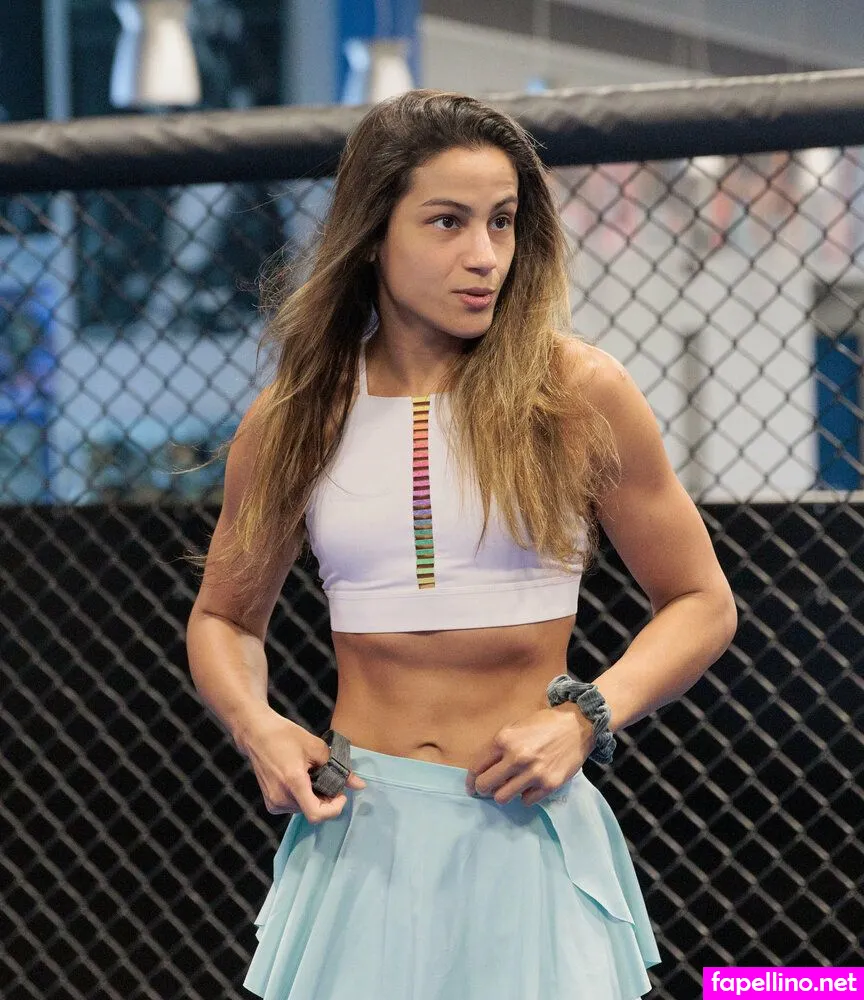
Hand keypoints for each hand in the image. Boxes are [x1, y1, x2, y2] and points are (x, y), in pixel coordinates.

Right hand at [238, 708, 366, 823]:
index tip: (341, 794)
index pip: (316, 814)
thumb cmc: (284, 735)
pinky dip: (302, 797)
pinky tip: (300, 778)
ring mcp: (273, 802)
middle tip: (327, 777)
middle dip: (326, 798)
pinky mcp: (270, 802)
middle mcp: (281, 797)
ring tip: (310, 773)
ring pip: (304, 809)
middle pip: (313, 811)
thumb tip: (359, 784)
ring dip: (314, 796)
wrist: (256, 733)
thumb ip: (339, 768)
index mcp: (293, 782)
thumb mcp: (316, 747)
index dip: (334, 809)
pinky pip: (294, 806)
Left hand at [465, 705, 594, 806]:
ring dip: (503, 794)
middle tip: (486, 790)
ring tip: (509, 787)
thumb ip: (499, 746)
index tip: (472, 786)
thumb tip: (484, 768)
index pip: (477, 767)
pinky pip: (526, 801)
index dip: (471, 780)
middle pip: (486, 786)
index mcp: (504, 740)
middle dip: (482, 789)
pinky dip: (525, 796)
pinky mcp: (549, 785)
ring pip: (503, 798)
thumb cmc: (544, 724)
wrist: (577, 725)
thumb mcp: (515, 726)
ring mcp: (533, 773)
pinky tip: (529, 786)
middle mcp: (517, 758)